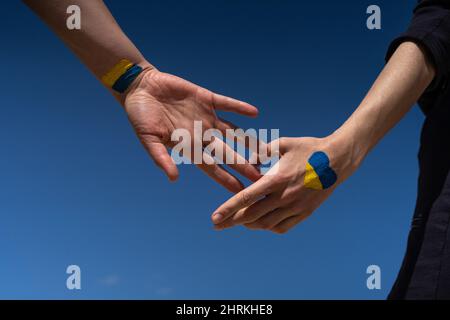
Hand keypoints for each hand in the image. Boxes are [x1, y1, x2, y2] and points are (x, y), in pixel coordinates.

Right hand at [124, 67, 260, 191]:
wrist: (141, 88)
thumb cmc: (140, 116)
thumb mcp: (148, 139)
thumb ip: (161, 157)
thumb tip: (173, 178)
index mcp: (188, 146)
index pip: (212, 166)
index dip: (226, 178)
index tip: (241, 191)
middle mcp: (201, 134)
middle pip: (227, 152)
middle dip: (244, 165)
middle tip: (261, 177)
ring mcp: (206, 117)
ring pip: (233, 131)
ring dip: (248, 140)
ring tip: (266, 150)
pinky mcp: (206, 99)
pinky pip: (227, 104)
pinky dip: (240, 107)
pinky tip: (255, 112)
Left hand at [211, 135, 359, 232]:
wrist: (339, 159)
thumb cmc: (309, 148)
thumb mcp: (283, 143)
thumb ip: (262, 151)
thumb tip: (248, 162)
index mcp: (277, 178)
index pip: (247, 197)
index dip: (229, 209)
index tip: (214, 218)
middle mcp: (285, 196)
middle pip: (252, 215)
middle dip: (232, 222)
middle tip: (217, 225)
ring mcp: (296, 207)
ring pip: (266, 224)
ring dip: (249, 224)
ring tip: (238, 221)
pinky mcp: (306, 212)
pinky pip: (283, 227)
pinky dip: (269, 227)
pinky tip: (262, 222)